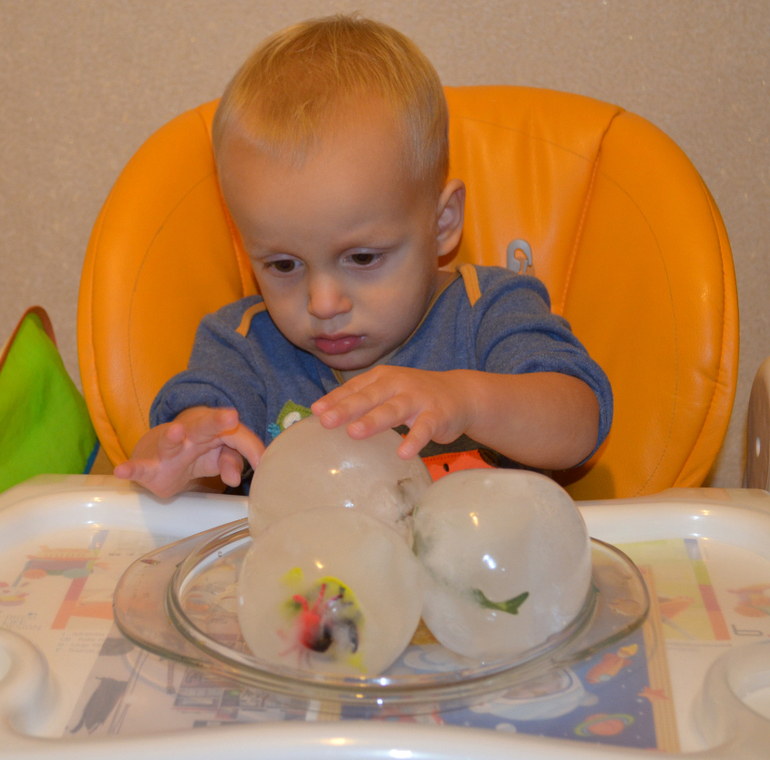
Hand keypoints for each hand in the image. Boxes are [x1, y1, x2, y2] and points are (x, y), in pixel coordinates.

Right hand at [113, 406, 264, 497]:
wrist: (156, 452)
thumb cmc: (195, 451)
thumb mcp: (218, 456)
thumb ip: (232, 461)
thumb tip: (236, 479)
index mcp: (212, 431)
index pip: (235, 436)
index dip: (250, 449)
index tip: (263, 461)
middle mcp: (190, 435)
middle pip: (204, 426)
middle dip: (217, 421)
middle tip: (231, 417)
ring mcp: (167, 450)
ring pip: (171, 441)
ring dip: (173, 436)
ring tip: (176, 431)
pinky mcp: (150, 467)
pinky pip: (140, 467)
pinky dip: (131, 469)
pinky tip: (122, 470)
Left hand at [311, 367, 473, 458]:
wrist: (461, 393)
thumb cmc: (415, 395)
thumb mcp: (388, 391)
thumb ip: (362, 399)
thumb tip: (325, 415)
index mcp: (382, 378)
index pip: (354, 388)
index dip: (335, 399)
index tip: (315, 412)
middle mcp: (397, 384)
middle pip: (369, 397)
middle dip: (346, 408)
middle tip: (326, 421)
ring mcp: (417, 399)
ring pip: (393, 410)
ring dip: (373, 421)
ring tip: (354, 433)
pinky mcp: (436, 415)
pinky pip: (424, 429)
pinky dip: (414, 440)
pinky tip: (403, 452)